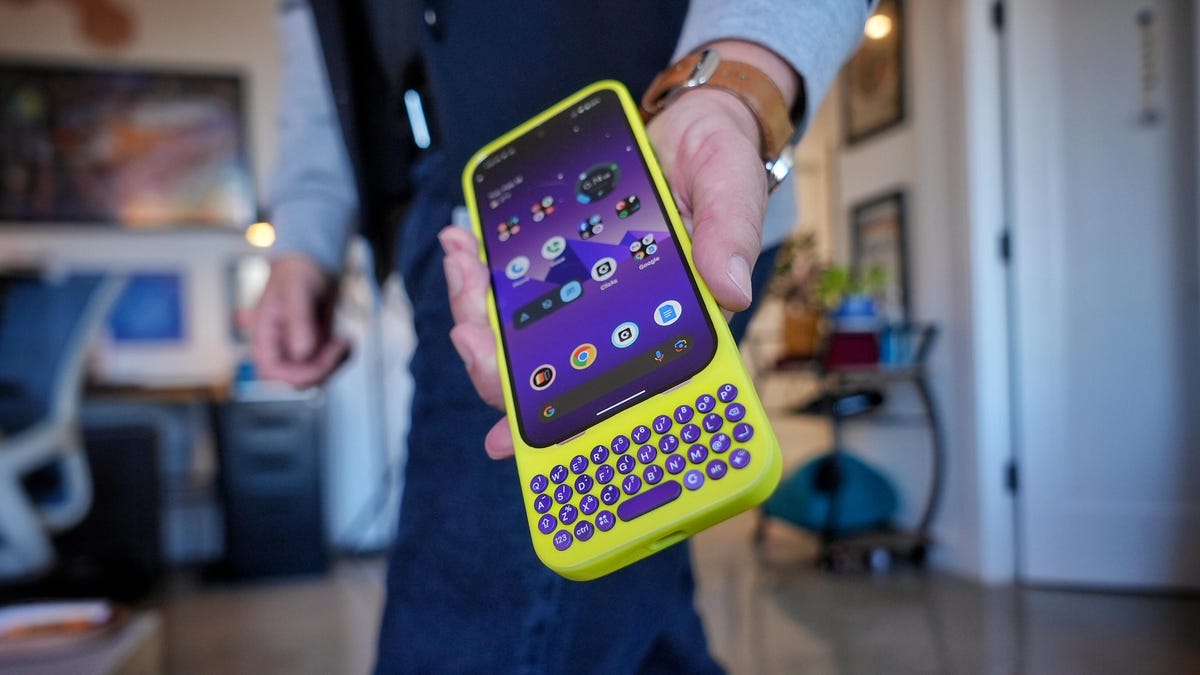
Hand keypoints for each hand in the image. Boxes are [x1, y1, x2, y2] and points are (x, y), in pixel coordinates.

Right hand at [251, 254, 349, 387]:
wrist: (314, 264)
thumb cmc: (298, 270)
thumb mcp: (297, 289)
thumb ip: (298, 320)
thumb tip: (302, 352)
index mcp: (265, 335)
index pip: (271, 372)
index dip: (295, 376)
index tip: (321, 363)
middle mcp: (280, 346)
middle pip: (298, 380)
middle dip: (323, 368)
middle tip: (339, 344)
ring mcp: (299, 349)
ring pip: (317, 375)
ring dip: (336, 363)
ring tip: (345, 340)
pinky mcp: (316, 348)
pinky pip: (330, 365)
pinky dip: (342, 357)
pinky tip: (347, 340)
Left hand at [445, 42, 795, 458]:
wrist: (692, 124)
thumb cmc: (719, 164)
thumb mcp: (732, 186)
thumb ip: (729, 233)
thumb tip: (730, 290)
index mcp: (669, 323)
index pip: (616, 389)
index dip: (561, 425)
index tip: (510, 435)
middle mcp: (623, 321)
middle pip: (551, 372)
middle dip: (497, 364)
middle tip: (468, 332)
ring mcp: (587, 294)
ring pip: (522, 331)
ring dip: (479, 310)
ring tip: (461, 266)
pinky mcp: (563, 261)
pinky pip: (515, 282)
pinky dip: (481, 269)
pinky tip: (463, 245)